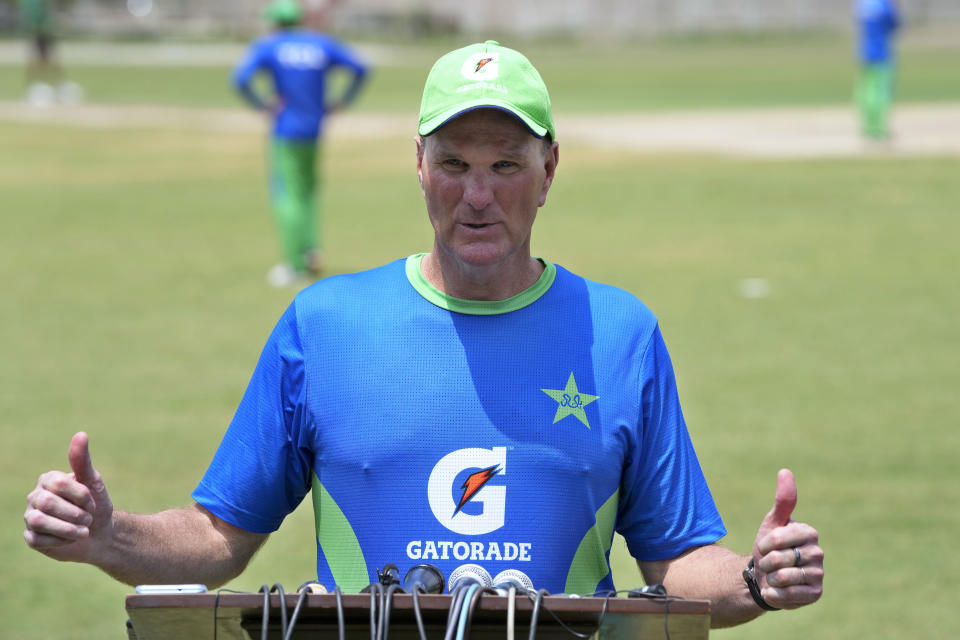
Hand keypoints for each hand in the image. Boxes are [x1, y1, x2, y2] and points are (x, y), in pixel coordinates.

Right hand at [23, 432, 114, 562]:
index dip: (80, 495)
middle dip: (75, 513)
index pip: (59, 483)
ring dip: (67, 528)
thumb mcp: (94, 482)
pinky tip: (71, 539)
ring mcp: (30, 516)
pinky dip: (60, 541)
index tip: (92, 502)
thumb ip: (83, 461)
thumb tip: (81, 434)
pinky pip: (37, 540)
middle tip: (89, 518)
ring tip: (84, 531)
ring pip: (38, 521)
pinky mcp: (31, 537)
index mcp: (49, 480)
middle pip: (48, 503)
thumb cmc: (96, 505)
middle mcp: (36, 496)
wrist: (99, 534)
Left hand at [751, 468, 822, 608]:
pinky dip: (774, 594)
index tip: (765, 546)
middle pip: (777, 559)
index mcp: (809, 532)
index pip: (776, 539)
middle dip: (766, 563)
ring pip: (782, 578)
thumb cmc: (769, 548)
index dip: (763, 544)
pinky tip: (775, 590)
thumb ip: (782, 501)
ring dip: (769, 579)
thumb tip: (785, 471)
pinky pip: (788, 595)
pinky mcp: (815, 594)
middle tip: (770, 564)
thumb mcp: (773, 523)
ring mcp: (818, 575)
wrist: (765, 577)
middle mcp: (818, 553)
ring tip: (774, 576)